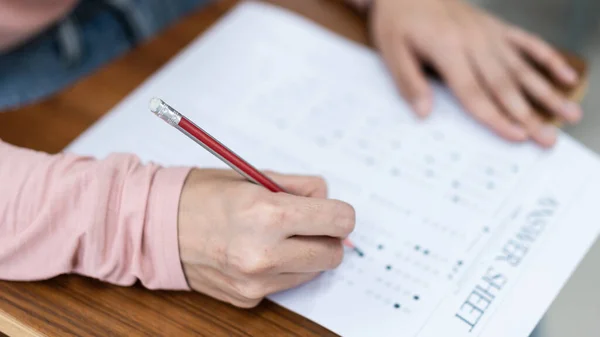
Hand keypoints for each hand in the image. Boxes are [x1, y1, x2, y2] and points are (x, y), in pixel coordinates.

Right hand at [177, 169, 354, 307]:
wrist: (156, 227)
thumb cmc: (203, 195)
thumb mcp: (254, 176)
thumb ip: (299, 187)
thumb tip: (330, 201)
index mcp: (268, 214)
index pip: (339, 220)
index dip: (339, 212)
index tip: (331, 210)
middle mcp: (264, 253)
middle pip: (332, 253)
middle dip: (326, 236)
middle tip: (305, 223)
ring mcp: (256, 281)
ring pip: (313, 271)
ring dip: (305, 253)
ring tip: (275, 235)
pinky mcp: (249, 297)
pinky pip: (287, 283)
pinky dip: (283, 268)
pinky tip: (257, 251)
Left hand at [369, 0, 581, 146]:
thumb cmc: (398, 21)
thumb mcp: (391, 51)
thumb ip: (409, 82)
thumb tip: (423, 114)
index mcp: (448, 49)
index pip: (474, 92)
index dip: (496, 117)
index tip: (517, 137)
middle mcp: (475, 42)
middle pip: (504, 85)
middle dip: (528, 115)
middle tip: (548, 139)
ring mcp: (489, 33)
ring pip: (522, 67)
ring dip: (546, 92)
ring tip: (569, 112)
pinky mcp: (496, 26)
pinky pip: (528, 42)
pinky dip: (548, 59)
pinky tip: (566, 75)